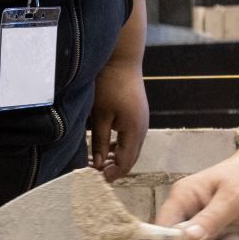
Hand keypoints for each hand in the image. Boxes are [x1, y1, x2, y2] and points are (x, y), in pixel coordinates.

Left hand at [88, 58, 149, 179]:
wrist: (122, 59)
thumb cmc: (109, 84)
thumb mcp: (100, 115)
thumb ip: (100, 142)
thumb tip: (98, 165)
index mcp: (135, 131)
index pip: (126, 163)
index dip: (112, 174)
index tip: (96, 180)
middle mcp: (142, 129)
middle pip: (131, 158)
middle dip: (115, 169)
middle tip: (96, 176)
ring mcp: (142, 122)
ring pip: (131, 149)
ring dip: (116, 158)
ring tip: (98, 164)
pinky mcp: (138, 115)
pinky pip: (131, 138)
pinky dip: (119, 147)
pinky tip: (106, 148)